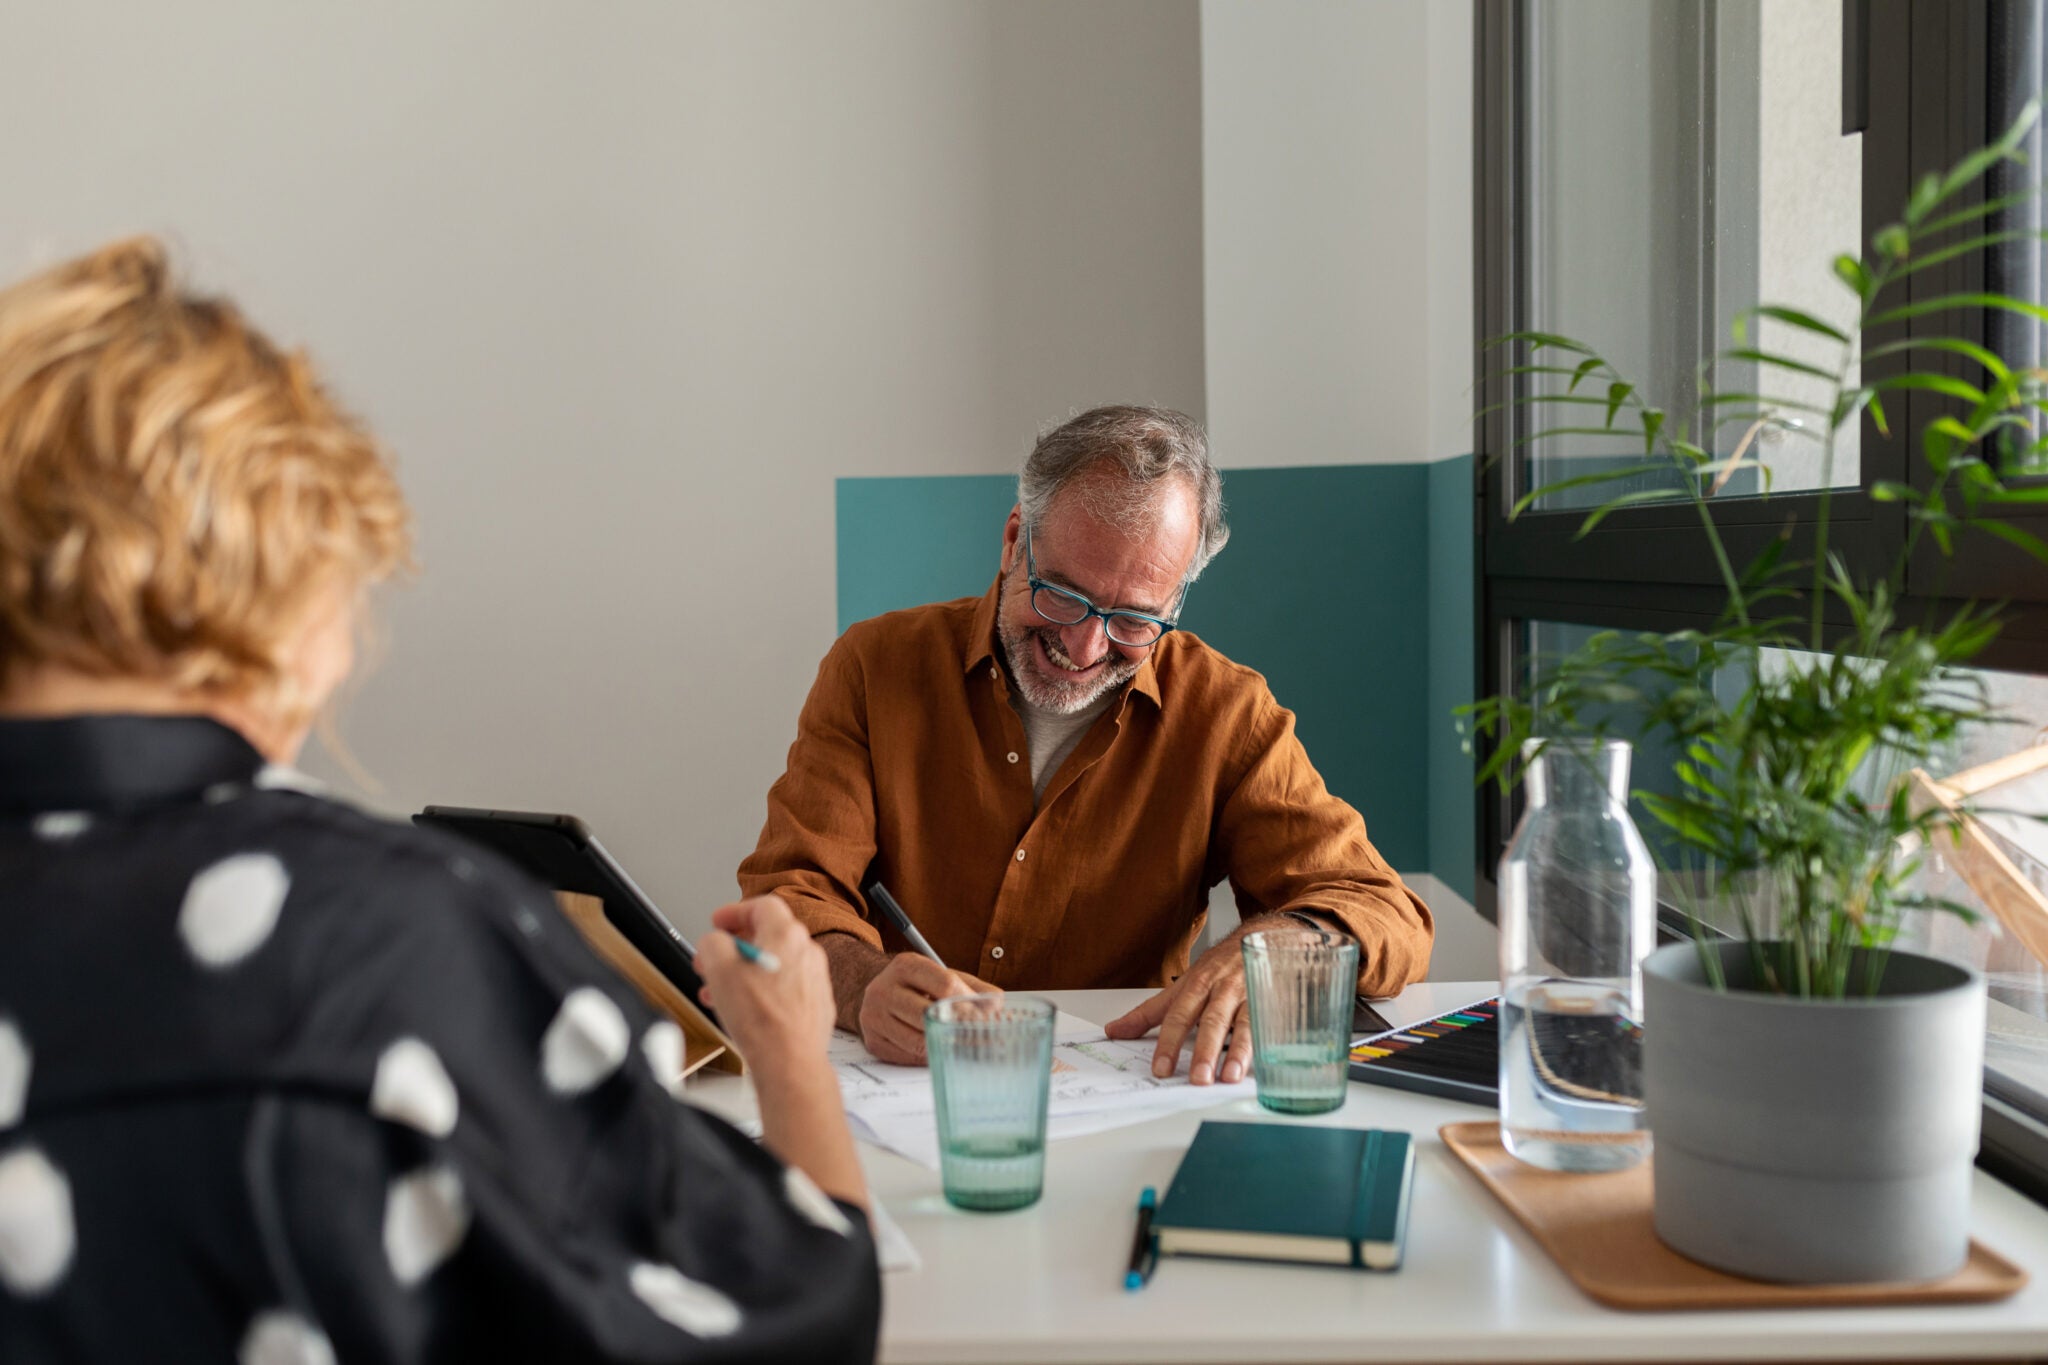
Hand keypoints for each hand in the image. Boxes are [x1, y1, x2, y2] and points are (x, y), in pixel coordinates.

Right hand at [695, 895, 834, 1070]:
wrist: (789, 1060)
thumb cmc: (761, 1018)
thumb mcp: (718, 969)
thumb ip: (712, 943)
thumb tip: (714, 941)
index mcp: (786, 934)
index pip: (762, 905)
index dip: (734, 911)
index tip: (719, 923)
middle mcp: (807, 952)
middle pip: (767, 936)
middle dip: (735, 948)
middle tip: (714, 960)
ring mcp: (814, 978)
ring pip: (774, 965)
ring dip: (744, 973)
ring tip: (720, 992)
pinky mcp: (816, 1003)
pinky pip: (785, 988)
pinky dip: (762, 992)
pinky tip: (744, 1010)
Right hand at [858, 954, 998, 1064]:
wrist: (876, 993)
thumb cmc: (918, 986)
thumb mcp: (943, 975)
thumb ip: (973, 988)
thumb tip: (998, 1005)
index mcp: (906, 966)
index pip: (945, 985)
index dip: (970, 1004)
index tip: (990, 1017)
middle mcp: (884, 989)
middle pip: (931, 1015)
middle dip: (962, 1028)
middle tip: (985, 1037)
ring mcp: (874, 1017)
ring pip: (920, 1041)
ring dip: (949, 1047)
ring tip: (969, 1046)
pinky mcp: (874, 1042)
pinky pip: (910, 1057)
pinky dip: (932, 1057)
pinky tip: (945, 1052)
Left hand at [1103, 928, 1268, 1084]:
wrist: (1259, 937)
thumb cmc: (1217, 968)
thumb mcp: (1180, 986)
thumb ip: (1148, 1013)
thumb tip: (1113, 1031)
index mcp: (1196, 986)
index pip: (1178, 1016)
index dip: (1169, 1043)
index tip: (1161, 1068)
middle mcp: (1222, 990)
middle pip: (1211, 1021)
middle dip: (1204, 1050)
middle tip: (1197, 1078)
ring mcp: (1249, 995)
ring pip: (1243, 1024)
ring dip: (1237, 1052)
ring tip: (1228, 1077)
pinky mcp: (1271, 1002)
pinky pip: (1269, 1023)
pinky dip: (1266, 1042)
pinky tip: (1264, 1063)